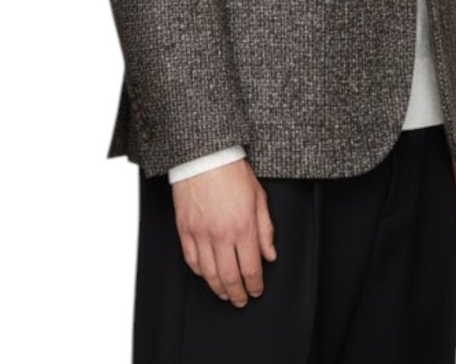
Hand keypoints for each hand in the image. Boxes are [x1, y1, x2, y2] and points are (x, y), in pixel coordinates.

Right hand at [170, 157, 276, 306]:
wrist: (204, 155)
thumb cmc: (232, 171)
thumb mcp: (259, 197)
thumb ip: (266, 229)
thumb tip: (270, 255)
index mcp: (243, 226)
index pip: (251, 269)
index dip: (255, 285)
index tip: (256, 290)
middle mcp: (221, 234)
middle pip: (230, 278)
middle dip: (237, 294)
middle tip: (241, 300)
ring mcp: (201, 234)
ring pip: (209, 274)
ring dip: (218, 288)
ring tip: (224, 293)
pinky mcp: (185, 230)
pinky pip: (191, 260)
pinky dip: (200, 273)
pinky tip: (207, 275)